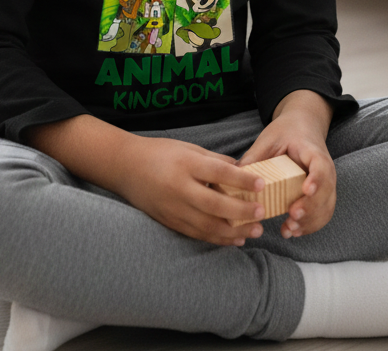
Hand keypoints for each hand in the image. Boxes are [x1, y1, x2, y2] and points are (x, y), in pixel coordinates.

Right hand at [115, 136, 268, 246]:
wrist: (126, 167)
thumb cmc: (160, 153)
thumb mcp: (188, 148)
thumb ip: (215, 160)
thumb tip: (242, 170)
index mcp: (185, 164)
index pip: (218, 173)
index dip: (242, 180)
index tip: (262, 184)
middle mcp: (179, 188)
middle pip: (215, 204)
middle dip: (241, 211)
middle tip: (262, 212)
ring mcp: (173, 208)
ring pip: (208, 225)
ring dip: (234, 231)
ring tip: (255, 230)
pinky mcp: (169, 222)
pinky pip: (197, 234)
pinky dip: (218, 238)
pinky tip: (235, 238)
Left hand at [238, 90, 336, 238]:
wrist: (303, 127)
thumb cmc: (286, 132)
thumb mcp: (269, 138)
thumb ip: (255, 156)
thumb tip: (233, 175)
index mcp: (313, 152)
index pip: (321, 167)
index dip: (317, 180)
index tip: (305, 190)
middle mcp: (325, 170)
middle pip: (326, 192)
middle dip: (310, 208)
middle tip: (291, 216)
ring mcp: (326, 184)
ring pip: (325, 207)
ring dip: (310, 222)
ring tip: (289, 229)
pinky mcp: (322, 195)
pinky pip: (321, 214)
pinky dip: (309, 226)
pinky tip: (292, 231)